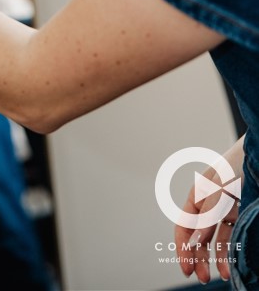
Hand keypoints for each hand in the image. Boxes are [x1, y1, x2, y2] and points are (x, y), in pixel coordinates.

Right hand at [175, 138, 243, 283]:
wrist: (256, 155)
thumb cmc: (236, 168)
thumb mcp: (220, 190)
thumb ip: (208, 214)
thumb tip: (196, 239)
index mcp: (196, 197)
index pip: (183, 226)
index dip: (182, 247)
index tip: (186, 268)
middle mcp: (206, 206)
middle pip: (196, 237)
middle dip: (196, 258)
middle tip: (199, 277)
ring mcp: (222, 212)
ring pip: (212, 241)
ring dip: (211, 260)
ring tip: (214, 278)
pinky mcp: (236, 216)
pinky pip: (229, 239)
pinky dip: (227, 254)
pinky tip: (228, 268)